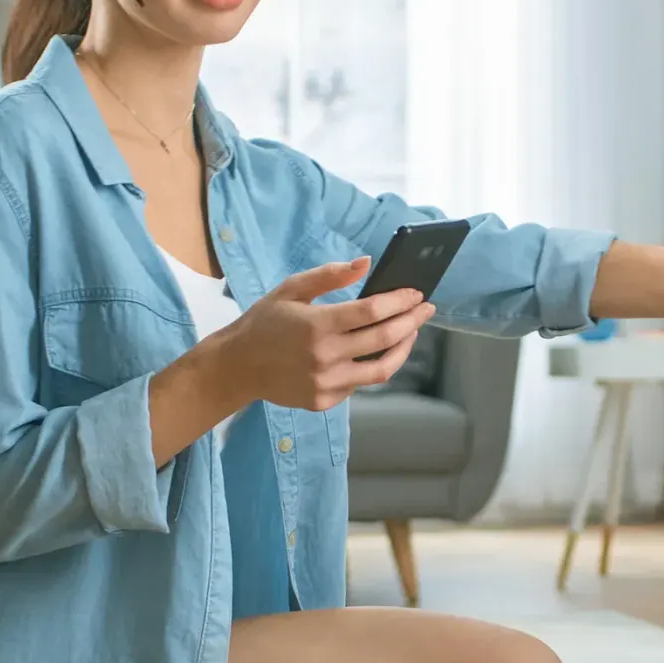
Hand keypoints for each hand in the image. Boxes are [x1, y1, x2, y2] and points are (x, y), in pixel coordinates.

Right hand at [211, 258, 435, 410]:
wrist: (237, 367)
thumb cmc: (264, 322)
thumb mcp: (291, 289)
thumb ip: (330, 276)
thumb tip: (366, 263)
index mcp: (317, 325)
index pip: (372, 311)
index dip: (400, 300)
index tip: (416, 293)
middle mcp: (325, 356)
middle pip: (384, 339)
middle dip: (412, 321)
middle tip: (426, 309)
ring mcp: (326, 382)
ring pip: (381, 369)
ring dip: (402, 348)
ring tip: (411, 332)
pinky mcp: (324, 400)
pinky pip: (360, 383)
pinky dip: (373, 365)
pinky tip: (377, 351)